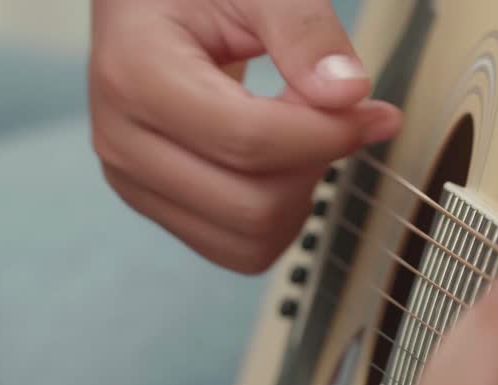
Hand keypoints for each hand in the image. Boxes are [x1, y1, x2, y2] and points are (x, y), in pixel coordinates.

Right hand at [89, 0, 401, 272]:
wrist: (145, 6)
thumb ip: (305, 33)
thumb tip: (348, 92)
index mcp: (137, 76)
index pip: (250, 141)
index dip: (328, 134)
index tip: (375, 112)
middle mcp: (123, 141)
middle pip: (252, 205)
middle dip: (313, 166)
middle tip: (330, 115)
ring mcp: (134, 181)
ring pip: (249, 239)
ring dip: (298, 196)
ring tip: (299, 134)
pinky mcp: (156, 205)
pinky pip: (237, 248)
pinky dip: (277, 214)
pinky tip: (281, 163)